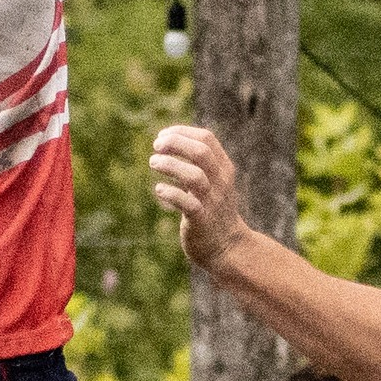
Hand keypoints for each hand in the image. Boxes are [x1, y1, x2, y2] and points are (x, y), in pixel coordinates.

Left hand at [150, 126, 250, 270]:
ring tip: (153, 162)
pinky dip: (170, 194)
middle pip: (201, 153)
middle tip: (156, 146)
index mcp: (224, 168)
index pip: (207, 139)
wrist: (228, 247)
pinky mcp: (202, 221)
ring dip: (170, 165)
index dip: (182, 132)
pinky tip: (159, 189)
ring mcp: (213, 201)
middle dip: (176, 143)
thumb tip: (168, 141)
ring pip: (194, 176)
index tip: (162, 135)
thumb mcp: (213, 182)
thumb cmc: (214, 210)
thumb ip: (198, 163)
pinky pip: (187, 204)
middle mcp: (221, 182)